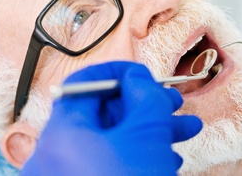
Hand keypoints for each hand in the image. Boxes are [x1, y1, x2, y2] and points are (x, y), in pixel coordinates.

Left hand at [21, 61, 201, 175]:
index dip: (117, 74)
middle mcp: (55, 156)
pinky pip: (107, 167)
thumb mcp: (146, 135)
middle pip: (101, 116)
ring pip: (111, 143)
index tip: (145, 75)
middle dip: (144, 107)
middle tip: (174, 104)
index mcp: (61, 134)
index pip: (82, 86)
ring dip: (150, 133)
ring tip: (186, 131)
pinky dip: (136, 157)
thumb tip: (138, 79)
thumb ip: (144, 96)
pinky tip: (168, 158)